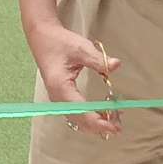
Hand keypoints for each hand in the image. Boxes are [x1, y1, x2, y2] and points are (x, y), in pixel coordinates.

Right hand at [27, 21, 123, 138]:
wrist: (42, 36)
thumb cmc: (60, 42)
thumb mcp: (81, 48)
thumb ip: (99, 60)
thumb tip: (116, 65)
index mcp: (61, 86)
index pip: (82, 112)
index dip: (99, 122)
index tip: (115, 127)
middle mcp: (57, 96)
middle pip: (79, 120)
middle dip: (99, 126)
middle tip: (120, 125)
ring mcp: (57, 97)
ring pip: (76, 119)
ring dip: (95, 123)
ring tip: (114, 119)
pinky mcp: (60, 96)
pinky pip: (74, 113)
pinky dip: (88, 117)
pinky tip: (102, 114)